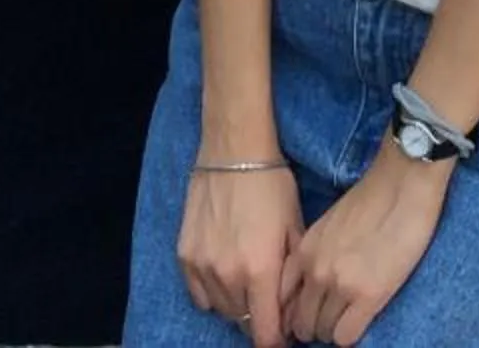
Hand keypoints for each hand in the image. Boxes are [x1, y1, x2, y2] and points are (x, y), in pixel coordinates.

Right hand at [178, 163, 301, 347]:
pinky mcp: (184, 255)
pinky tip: (225, 273)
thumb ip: (291, 276)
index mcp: (260, 270)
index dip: (276, 340)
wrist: (233, 151)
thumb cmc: (272, 185)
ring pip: (221, 309)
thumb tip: (290, 311)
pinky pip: (198, 294)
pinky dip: (213, 292)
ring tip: (247, 280)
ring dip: (236, 304)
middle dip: (258, 316)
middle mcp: (228, 275)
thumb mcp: (294, 229)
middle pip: (242, 322)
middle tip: (268, 297)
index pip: (265, 332)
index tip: (283, 336)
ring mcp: (202, 266)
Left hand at [281, 144, 450, 344]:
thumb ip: (313, 254)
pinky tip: (361, 320)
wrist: (402, 183)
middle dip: (313, 327)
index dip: (293, 312)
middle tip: (330, 321)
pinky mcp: (369, 296)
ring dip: (333, 331)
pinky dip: (350, 335)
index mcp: (304, 252)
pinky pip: (346, 336)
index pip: (281, 299)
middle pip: (301, 323)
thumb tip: (311, 284)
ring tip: (347, 319)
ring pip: (323, 333)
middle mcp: (316, 271)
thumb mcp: (327, 226)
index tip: (307, 313)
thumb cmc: (371, 200)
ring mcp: (341, 285)